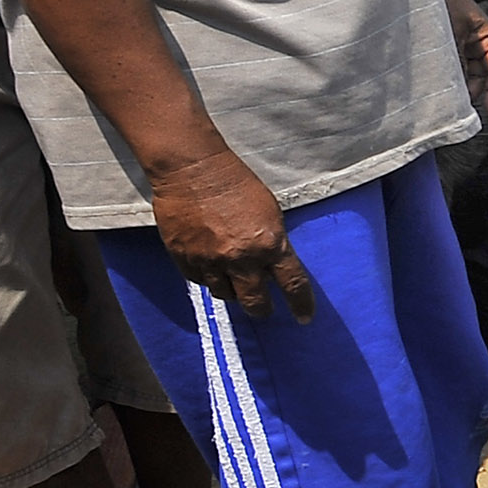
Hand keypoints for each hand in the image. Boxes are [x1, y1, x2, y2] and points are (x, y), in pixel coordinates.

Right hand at [147, 143, 315, 322]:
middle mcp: (240, 258)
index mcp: (269, 244)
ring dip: (233, 291)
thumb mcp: (270, 213)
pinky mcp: (184, 258)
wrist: (192, 169)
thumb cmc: (237, 184)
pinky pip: (200, 282)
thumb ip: (273, 244)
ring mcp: (209, 260)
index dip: (301, 305)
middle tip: (263, 307)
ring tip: (235, 280)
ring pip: (225, 295)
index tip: (304, 318)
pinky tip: (212, 267)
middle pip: (255, 303)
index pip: (293, 285)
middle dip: (261, 308)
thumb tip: (273, 270)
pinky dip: (209, 278)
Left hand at [440, 0, 487, 114]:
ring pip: (469, 71)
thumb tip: (459, 90)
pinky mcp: (451, 42)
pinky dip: (451, 73)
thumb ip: (457, 62)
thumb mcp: (452, 35)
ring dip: (462, 82)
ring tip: (449, 95)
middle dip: (476, 89)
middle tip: (461, 105)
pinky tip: (441, 82)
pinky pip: (456, 63)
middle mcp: (480, 41)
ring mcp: (466, 42)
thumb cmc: (444, 1)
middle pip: (484, 74)